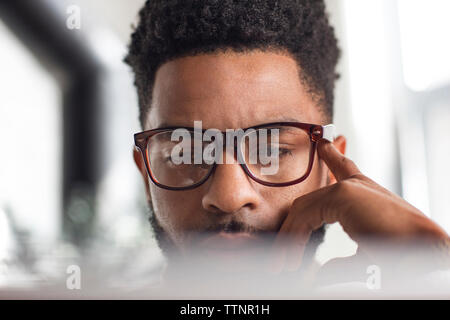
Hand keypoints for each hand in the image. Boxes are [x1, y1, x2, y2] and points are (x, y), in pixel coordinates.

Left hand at [270, 139, 449, 273]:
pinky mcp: (342, 194)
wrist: (425, 251)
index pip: (343, 167)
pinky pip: (305, 216)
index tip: (322, 142)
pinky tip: (291, 258)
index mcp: (364, 193)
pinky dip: (294, 239)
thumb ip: (341, 260)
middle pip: (309, 201)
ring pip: (303, 211)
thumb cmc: (403, 254)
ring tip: (284, 265)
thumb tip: (321, 269)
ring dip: (290, 240)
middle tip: (283, 255)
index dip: (331, 155)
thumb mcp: (366, 254)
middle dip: (292, 227)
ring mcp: (347, 187)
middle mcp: (355, 185)